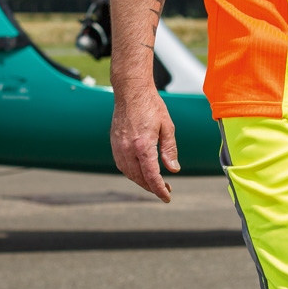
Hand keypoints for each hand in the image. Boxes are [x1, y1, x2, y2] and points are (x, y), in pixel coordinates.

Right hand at [110, 87, 180, 201]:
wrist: (131, 91)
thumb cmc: (150, 105)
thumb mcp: (167, 126)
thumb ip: (169, 149)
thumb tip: (173, 169)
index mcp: (143, 145)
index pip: (151, 176)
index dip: (159, 189)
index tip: (167, 197)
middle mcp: (128, 149)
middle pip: (139, 178)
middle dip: (152, 187)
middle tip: (165, 189)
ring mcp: (118, 147)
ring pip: (129, 174)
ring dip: (141, 181)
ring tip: (154, 182)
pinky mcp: (114, 143)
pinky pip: (122, 165)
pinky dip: (131, 172)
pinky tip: (140, 171)